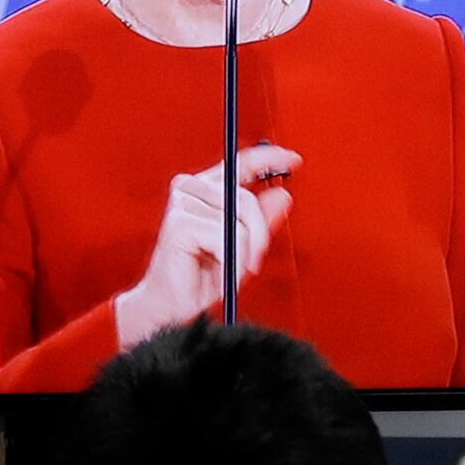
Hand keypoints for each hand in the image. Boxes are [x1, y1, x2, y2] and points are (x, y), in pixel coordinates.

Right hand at [114, 144, 297, 347]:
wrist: (172, 306)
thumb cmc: (201, 278)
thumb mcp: (243, 247)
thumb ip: (261, 220)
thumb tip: (282, 195)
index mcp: (207, 190)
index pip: (241, 163)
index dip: (270, 158)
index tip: (293, 160)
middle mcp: (192, 189)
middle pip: (246, 199)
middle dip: (258, 235)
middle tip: (254, 260)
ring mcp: (183, 203)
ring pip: (239, 221)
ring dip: (241, 253)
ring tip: (228, 269)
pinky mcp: (179, 222)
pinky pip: (226, 237)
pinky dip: (230, 260)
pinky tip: (218, 271)